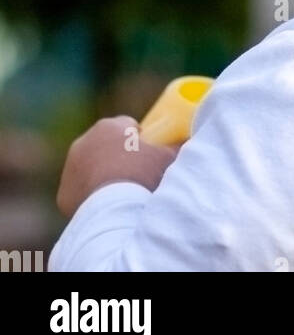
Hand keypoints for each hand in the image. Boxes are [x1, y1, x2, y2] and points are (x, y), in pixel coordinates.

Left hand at [56, 116, 178, 217]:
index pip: (127, 124)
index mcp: (110, 126)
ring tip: (120, 193)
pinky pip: (80, 191)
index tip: (148, 151)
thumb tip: (188, 141)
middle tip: (135, 173)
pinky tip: (105, 206)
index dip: (139, 137)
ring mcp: (70, 168)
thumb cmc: (143, 177)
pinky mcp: (64, 193)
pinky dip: (90, 197)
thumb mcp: (168, 158)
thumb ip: (177, 147)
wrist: (114, 210)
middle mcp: (84, 141)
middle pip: (106, 144)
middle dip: (118, 155)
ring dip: (102, 175)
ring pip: (90, 167)